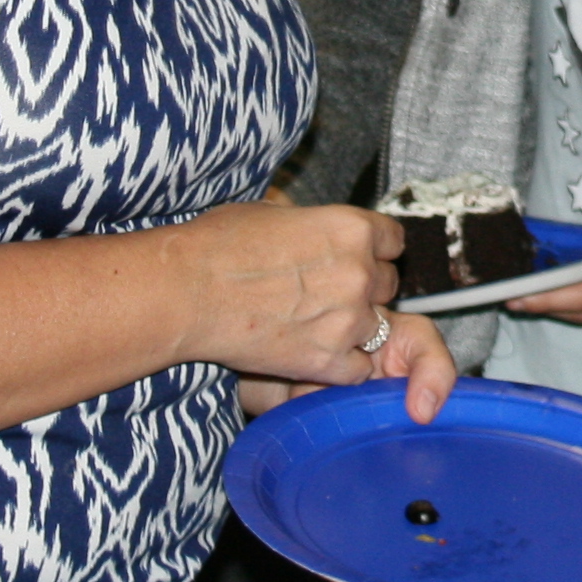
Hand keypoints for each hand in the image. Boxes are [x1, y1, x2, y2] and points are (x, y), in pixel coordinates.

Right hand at [172, 200, 451, 419]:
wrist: (186, 291)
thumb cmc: (218, 245)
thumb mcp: (276, 213)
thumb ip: (314, 224)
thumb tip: (319, 228)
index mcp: (352, 228)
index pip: (394, 242)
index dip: (374, 251)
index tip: (358, 259)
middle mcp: (359, 273)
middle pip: (388, 284)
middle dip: (363, 289)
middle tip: (326, 294)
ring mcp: (347, 320)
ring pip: (376, 327)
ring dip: (352, 328)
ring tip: (311, 324)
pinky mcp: (328, 361)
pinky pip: (358, 368)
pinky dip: (339, 365)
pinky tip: (310, 352)